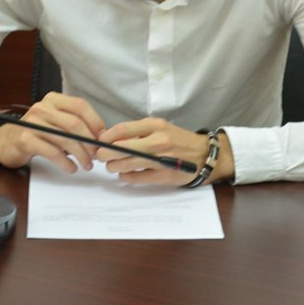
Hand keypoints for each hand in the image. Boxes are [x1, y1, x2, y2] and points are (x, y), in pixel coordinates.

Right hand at [0, 93, 105, 171]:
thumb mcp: (55, 122)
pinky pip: (51, 152)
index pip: (80, 106)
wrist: (6, 141)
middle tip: (97, 155)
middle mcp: (43, 108)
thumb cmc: (37, 133)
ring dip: (80, 154)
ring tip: (87, 164)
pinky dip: (65, 162)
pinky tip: (71, 168)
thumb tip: (100, 136)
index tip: (103, 137)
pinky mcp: (25, 140)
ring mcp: (33, 123)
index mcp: (54, 100)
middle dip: (89, 141)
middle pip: (74, 123)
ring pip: (65, 138)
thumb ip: (74, 124)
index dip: (95, 122)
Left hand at [97, 118, 232, 185]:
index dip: (107, 137)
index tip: (99, 141)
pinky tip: (124, 175)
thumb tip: (112, 138)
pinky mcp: (164, 176)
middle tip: (100, 157)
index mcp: (156, 126)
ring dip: (114, 167)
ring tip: (112, 167)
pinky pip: (138, 178)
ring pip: (128, 164)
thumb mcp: (161, 127)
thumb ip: (139, 132)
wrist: (204, 154)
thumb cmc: (178, 139)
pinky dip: (127, 177)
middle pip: (122, 148)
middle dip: (106, 154)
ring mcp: (161, 159)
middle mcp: (158, 141)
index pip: (123, 129)